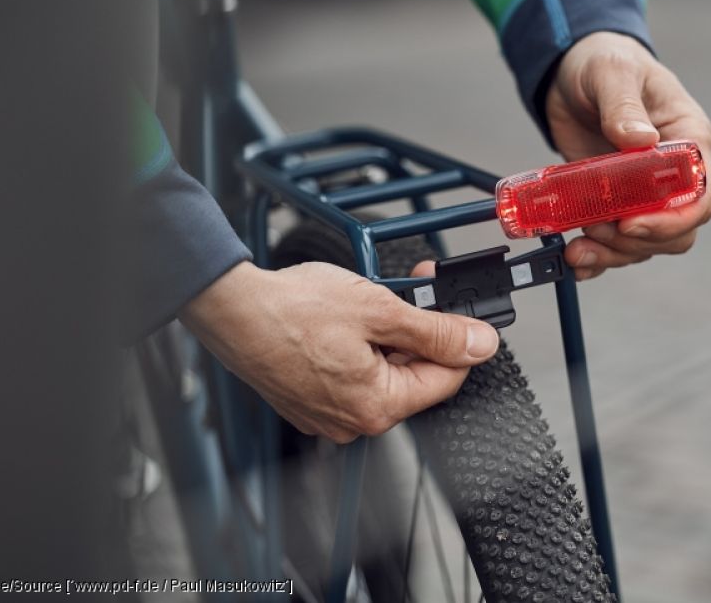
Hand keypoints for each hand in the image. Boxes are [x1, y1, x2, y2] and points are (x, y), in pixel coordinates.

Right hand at [179, 261, 498, 442]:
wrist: (231, 309)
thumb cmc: (292, 310)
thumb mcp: (379, 310)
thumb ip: (435, 332)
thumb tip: (479, 344)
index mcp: (376, 407)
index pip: (446, 380)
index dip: (459, 340)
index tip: (460, 311)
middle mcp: (353, 421)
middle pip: (413, 377)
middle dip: (419, 331)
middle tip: (411, 288)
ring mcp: (328, 414)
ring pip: (383, 374)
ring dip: (388, 337)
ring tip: (369, 300)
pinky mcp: (309, 400)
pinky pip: (352, 376)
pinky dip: (360, 347)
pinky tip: (348, 319)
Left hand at [545, 31, 710, 279]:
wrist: (572, 69)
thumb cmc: (605, 61)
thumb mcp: (612, 73)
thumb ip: (624, 107)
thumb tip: (640, 141)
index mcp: (688, 141)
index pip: (700, 197)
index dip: (671, 220)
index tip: (630, 224)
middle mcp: (672, 174)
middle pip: (675, 230)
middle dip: (637, 242)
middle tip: (596, 232)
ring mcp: (642, 193)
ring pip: (644, 243)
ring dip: (613, 254)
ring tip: (578, 248)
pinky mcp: (612, 202)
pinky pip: (615, 242)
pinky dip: (597, 258)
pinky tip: (577, 261)